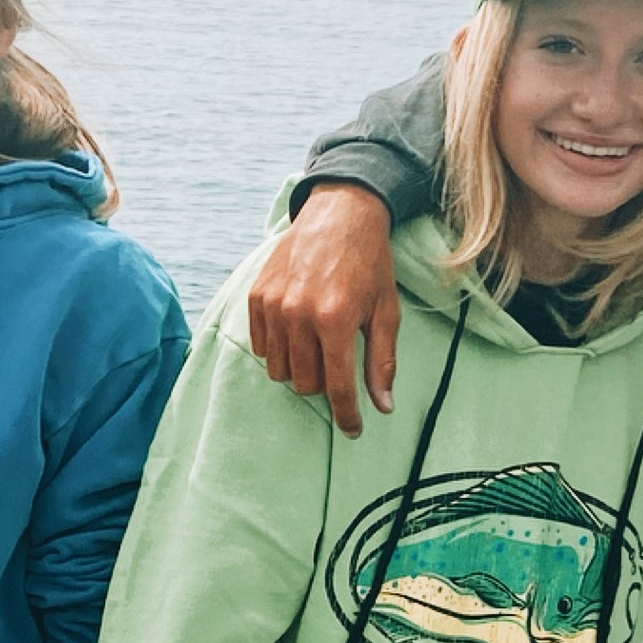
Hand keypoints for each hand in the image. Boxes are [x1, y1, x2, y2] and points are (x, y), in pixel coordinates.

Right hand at [247, 183, 398, 436]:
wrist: (340, 212)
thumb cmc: (369, 263)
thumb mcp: (386, 311)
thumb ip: (382, 361)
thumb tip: (383, 406)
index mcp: (335, 320)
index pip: (337, 387)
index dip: (346, 415)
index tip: (352, 430)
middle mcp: (298, 315)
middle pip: (304, 383)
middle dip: (323, 384)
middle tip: (338, 362)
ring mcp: (273, 305)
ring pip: (278, 369)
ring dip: (299, 367)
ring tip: (316, 344)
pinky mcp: (256, 296)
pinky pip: (260, 346)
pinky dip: (278, 348)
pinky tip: (296, 329)